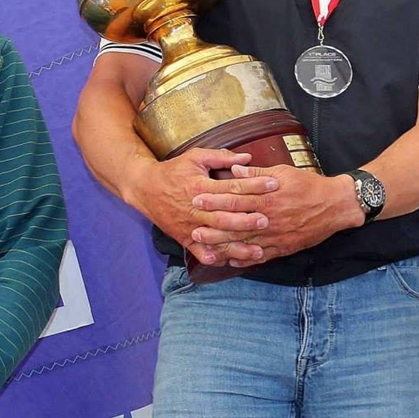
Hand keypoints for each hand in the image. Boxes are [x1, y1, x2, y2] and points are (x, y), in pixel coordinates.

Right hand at [124, 147, 278, 265]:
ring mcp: (189, 226)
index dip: (254, 185)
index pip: (232, 187)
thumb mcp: (196, 157)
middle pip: (225, 216)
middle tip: (268, 220)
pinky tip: (232, 262)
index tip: (273, 183)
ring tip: (259, 250)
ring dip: (238, 246)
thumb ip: (222, 157)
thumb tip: (247, 158)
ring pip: (217, 238)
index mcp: (200, 186)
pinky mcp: (184, 238)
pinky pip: (201, 252)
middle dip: (247, 220)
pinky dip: (216, 258)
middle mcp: (196, 209)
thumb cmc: (173, 170)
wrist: (145, 188)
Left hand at [190, 164, 362, 266]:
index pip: (235, 198)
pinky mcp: (283, 247)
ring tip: (206, 247)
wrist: (334, 206)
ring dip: (224, 245)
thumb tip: (236, 169)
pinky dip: (245, 259)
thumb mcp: (283, 173)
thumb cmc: (308, 185)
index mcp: (267, 197)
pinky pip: (261, 255)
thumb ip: (258, 173)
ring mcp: (275, 235)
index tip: (196, 199)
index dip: (214, 200)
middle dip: (213, 227)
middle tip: (193, 228)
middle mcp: (269, 218)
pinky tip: (231, 261)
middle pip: (235, 224)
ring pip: (245, 242)